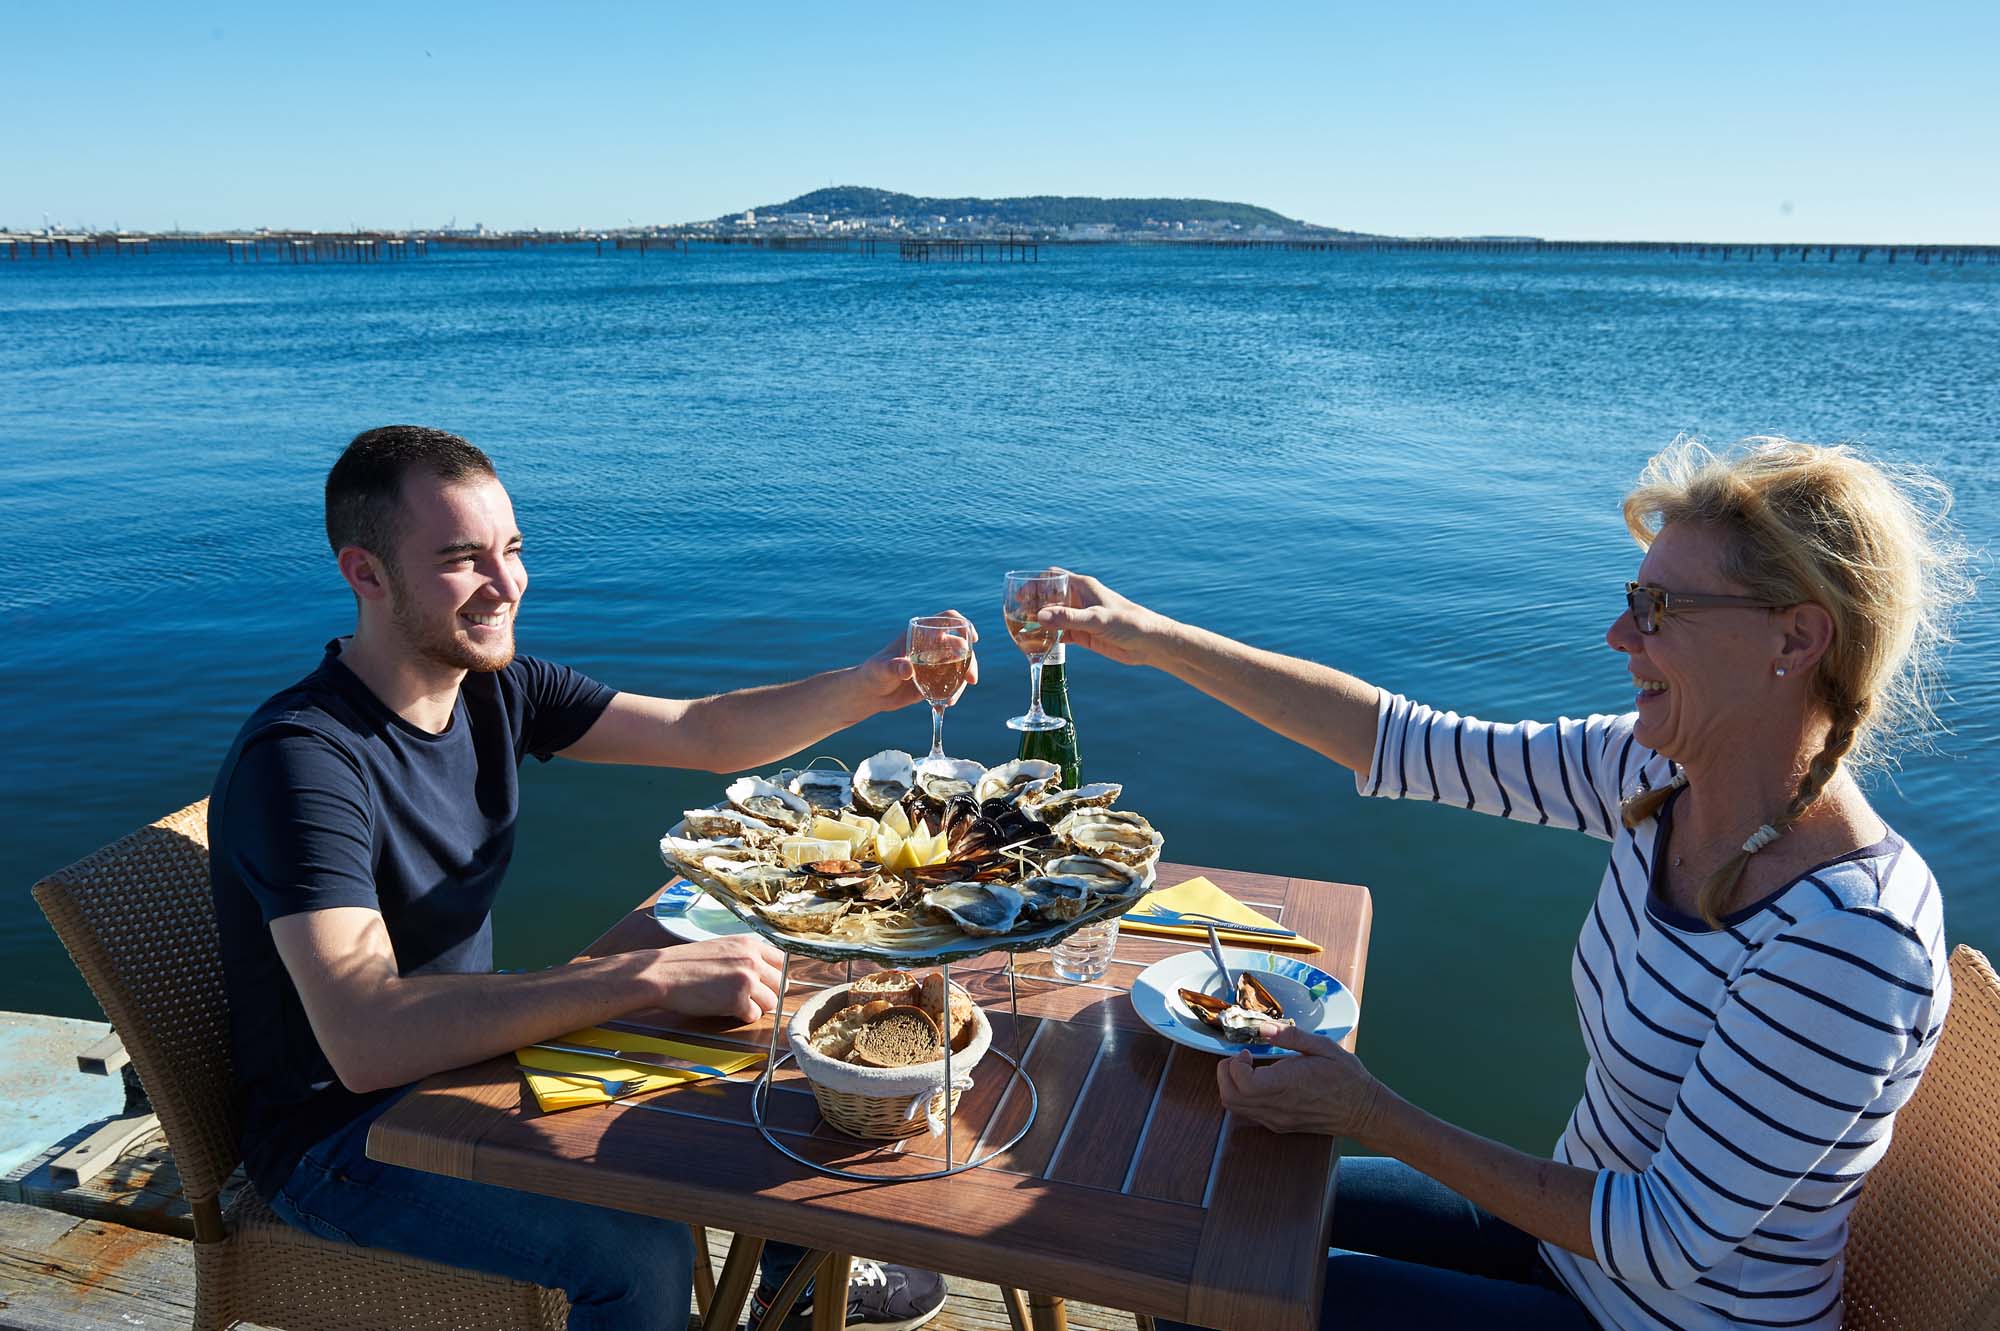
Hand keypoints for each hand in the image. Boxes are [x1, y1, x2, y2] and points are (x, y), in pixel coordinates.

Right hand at [643, 934, 785, 1024]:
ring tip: (736, 1004)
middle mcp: (752, 960)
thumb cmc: (686, 962)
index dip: (774, 976)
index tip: (764, 984)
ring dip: (757, 1007)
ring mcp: (746, 980)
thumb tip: (763, 971)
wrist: (662, 973)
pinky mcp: (737, 1000)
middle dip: (767, 994)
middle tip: (748, 998)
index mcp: (749, 944)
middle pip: (780, 985)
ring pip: (771, 1002)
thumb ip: (745, 956)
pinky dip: (743, 1017)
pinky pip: (754, 1015)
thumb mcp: (722, 947)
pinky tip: (728, 1011)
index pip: (783, 962)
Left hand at [859, 609, 979, 708]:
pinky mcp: (934, 681)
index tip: (973, 638)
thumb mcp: (881, 669)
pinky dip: (953, 694)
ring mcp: (934, 664)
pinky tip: (945, 704)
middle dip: (969, 661)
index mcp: (918, 634)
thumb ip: (893, 667)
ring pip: (959, 667)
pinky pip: (951, 684)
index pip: (946, 620)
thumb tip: (907, 668)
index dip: (963, 624)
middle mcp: (930, 646)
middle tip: (970, 679)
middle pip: (960, 646)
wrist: (870, 694)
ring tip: (951, 700)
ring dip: (962, 682)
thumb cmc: (872, 673)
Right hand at [1032, 570, 1174, 667]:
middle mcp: (1078, 600)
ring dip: (1038, 622)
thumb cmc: (1128, 622)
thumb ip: (1068, 619)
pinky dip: (1047, 638)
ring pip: (1051, 617)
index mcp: (1082, 587)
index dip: (1035, 583)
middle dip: (1032, 604)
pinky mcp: (1082, 635)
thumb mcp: (1096, 619)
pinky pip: (1058, 634)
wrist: (1148, 643)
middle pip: (1047, 598)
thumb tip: (1039, 616)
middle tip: (1017, 615)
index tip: (1021, 595)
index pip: (1052, 577)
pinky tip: (1037, 644)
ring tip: (1022, 630)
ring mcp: (1079, 618)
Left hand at [1216, 1024, 1383, 1137]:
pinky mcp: (1279, 1126)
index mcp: (1288, 1084)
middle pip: (1230, 1098)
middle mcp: (1278, 1107)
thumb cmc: (1347, 1078)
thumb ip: (1291, 1036)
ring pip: (1235, 1108)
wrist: (1364, 1112)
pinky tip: (1260, 1082)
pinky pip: (1249, 1114)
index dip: (1235, 1066)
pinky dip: (1243, 1096)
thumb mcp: (1324, 1047)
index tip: (1246, 1053)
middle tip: (1240, 1059)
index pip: (1243, 1084)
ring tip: (1249, 1069)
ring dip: (1232, 1086)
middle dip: (1225, 1074)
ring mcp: (1277, 1120)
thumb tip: (1264, 1028)